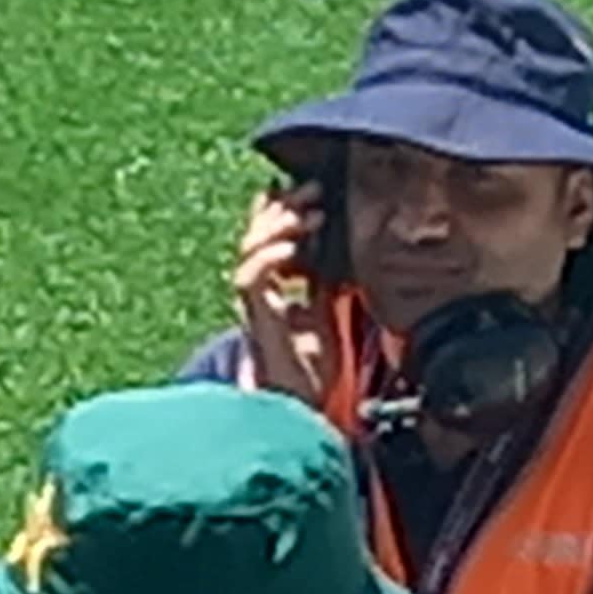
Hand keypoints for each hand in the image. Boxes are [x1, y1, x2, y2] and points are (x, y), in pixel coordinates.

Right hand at [233, 188, 336, 411]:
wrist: (301, 404)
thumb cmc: (314, 365)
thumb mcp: (328, 309)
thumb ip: (326, 280)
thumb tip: (343, 248)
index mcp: (276, 285)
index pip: (271, 236)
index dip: (282, 209)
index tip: (314, 189)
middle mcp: (260, 290)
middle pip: (257, 236)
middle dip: (283, 208)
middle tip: (315, 190)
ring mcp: (254, 303)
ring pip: (250, 250)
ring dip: (278, 226)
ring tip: (310, 214)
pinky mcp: (255, 317)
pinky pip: (250, 278)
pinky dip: (268, 258)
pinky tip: (292, 247)